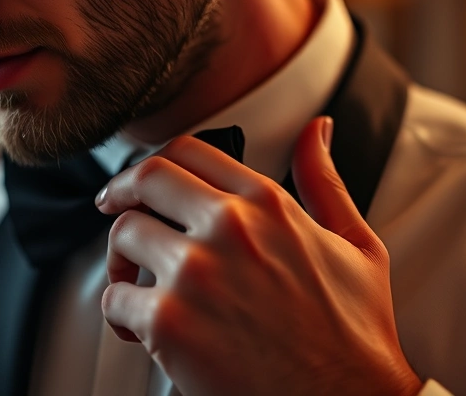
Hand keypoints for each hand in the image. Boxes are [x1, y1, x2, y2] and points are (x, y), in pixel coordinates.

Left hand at [96, 117, 422, 395]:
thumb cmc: (352, 336)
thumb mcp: (355, 245)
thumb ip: (324, 181)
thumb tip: (316, 130)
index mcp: (268, 203)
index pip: (190, 151)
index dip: (156, 163)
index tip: (141, 182)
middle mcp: (229, 227)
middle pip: (146, 178)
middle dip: (120, 191)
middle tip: (110, 208)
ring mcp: (195, 272)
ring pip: (123, 235)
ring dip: (119, 260)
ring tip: (133, 284)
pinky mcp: (169, 321)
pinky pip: (114, 299)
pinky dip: (119, 315)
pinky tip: (139, 328)